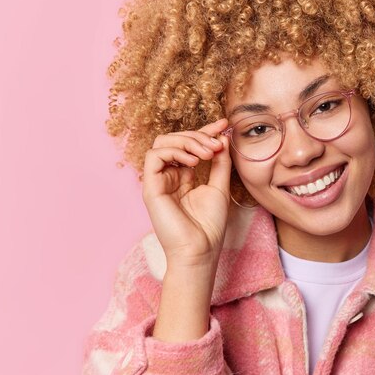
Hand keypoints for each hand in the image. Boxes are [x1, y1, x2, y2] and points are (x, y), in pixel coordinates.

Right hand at [142, 119, 231, 268]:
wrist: (200, 249)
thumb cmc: (209, 225)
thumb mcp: (220, 187)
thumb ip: (220, 162)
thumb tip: (223, 137)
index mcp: (183, 176)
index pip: (190, 145)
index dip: (205, 131)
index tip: (224, 124)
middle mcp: (168, 176)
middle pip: (175, 139)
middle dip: (199, 135)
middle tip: (218, 143)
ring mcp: (158, 181)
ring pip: (162, 143)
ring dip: (188, 141)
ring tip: (208, 153)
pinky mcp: (150, 187)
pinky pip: (155, 156)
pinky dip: (175, 152)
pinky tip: (194, 162)